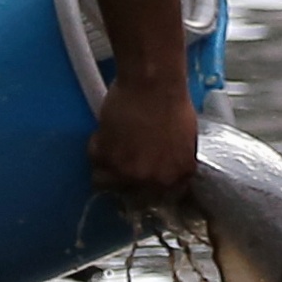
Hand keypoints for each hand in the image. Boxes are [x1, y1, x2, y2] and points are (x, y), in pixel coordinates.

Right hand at [88, 72, 200, 200]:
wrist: (153, 83)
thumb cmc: (173, 101)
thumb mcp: (187, 138)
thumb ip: (176, 161)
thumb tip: (166, 169)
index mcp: (177, 176)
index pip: (163, 198)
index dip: (151, 188)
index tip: (144, 181)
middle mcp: (152, 180)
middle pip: (133, 196)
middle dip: (129, 180)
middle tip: (127, 160)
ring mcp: (127, 172)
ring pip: (108, 183)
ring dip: (109, 168)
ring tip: (113, 148)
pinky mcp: (105, 157)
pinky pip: (94, 161)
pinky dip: (97, 148)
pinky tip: (105, 133)